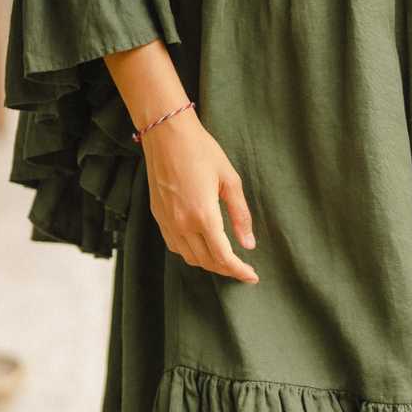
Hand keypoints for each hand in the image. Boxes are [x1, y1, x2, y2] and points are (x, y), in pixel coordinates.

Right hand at [140, 110, 258, 283]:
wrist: (167, 134)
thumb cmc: (202, 151)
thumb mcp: (230, 180)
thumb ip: (240, 215)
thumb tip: (249, 244)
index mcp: (203, 215)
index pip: (223, 256)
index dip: (239, 271)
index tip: (252, 276)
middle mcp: (182, 223)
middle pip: (207, 261)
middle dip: (226, 270)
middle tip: (243, 270)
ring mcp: (167, 221)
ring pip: (189, 257)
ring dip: (209, 264)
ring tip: (226, 260)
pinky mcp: (158, 216)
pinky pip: (175, 246)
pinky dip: (191, 253)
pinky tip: (202, 247)